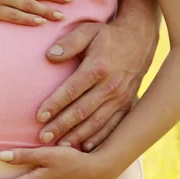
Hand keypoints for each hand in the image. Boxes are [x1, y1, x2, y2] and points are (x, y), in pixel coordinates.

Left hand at [36, 20, 157, 150]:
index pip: (72, 90)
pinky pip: (113, 125)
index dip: (55, 104)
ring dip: (77, 135)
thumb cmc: (108, 34)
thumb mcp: (88, 30)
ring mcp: (121, 97)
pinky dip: (100, 138)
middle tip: (43, 138)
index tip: (39, 116)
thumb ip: (69, 42)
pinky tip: (86, 148)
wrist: (140, 38)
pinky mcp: (127, 104)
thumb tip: (50, 56)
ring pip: (96, 122)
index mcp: (98, 68)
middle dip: (61, 126)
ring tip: (59, 146)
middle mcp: (111, 86)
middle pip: (82, 111)